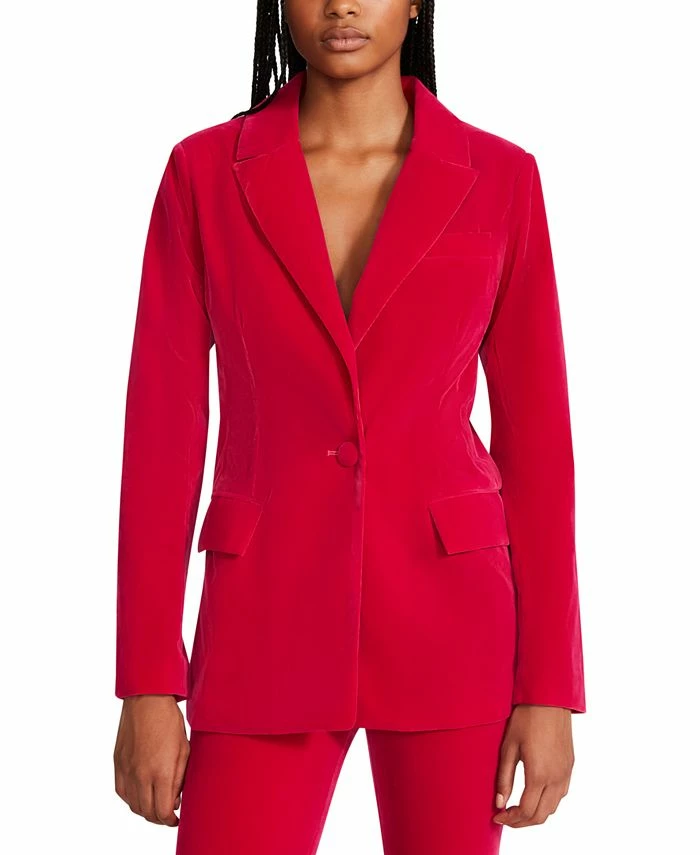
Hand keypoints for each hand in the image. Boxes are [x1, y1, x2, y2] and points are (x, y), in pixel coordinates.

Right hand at [113, 695, 189, 825]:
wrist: (147, 699)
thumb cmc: (169, 720)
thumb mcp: (184, 749)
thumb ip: (180, 778)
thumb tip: (176, 800)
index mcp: (161, 772)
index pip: (163, 811)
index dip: (170, 820)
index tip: (176, 819)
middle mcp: (141, 775)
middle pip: (148, 813)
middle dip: (159, 818)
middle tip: (168, 814)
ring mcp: (127, 770)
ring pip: (133, 805)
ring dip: (145, 810)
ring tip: (156, 805)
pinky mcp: (118, 763)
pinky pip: (122, 792)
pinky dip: (131, 799)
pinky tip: (141, 794)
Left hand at [492, 704, 574, 826]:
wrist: (549, 699)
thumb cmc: (525, 719)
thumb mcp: (508, 747)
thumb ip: (504, 778)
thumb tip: (499, 803)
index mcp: (539, 775)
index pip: (526, 811)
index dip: (510, 819)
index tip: (497, 817)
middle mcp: (556, 778)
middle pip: (541, 816)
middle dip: (521, 822)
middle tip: (505, 817)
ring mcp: (566, 773)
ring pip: (553, 808)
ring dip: (535, 814)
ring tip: (517, 808)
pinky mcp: (570, 766)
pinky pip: (561, 794)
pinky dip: (547, 802)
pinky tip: (534, 794)